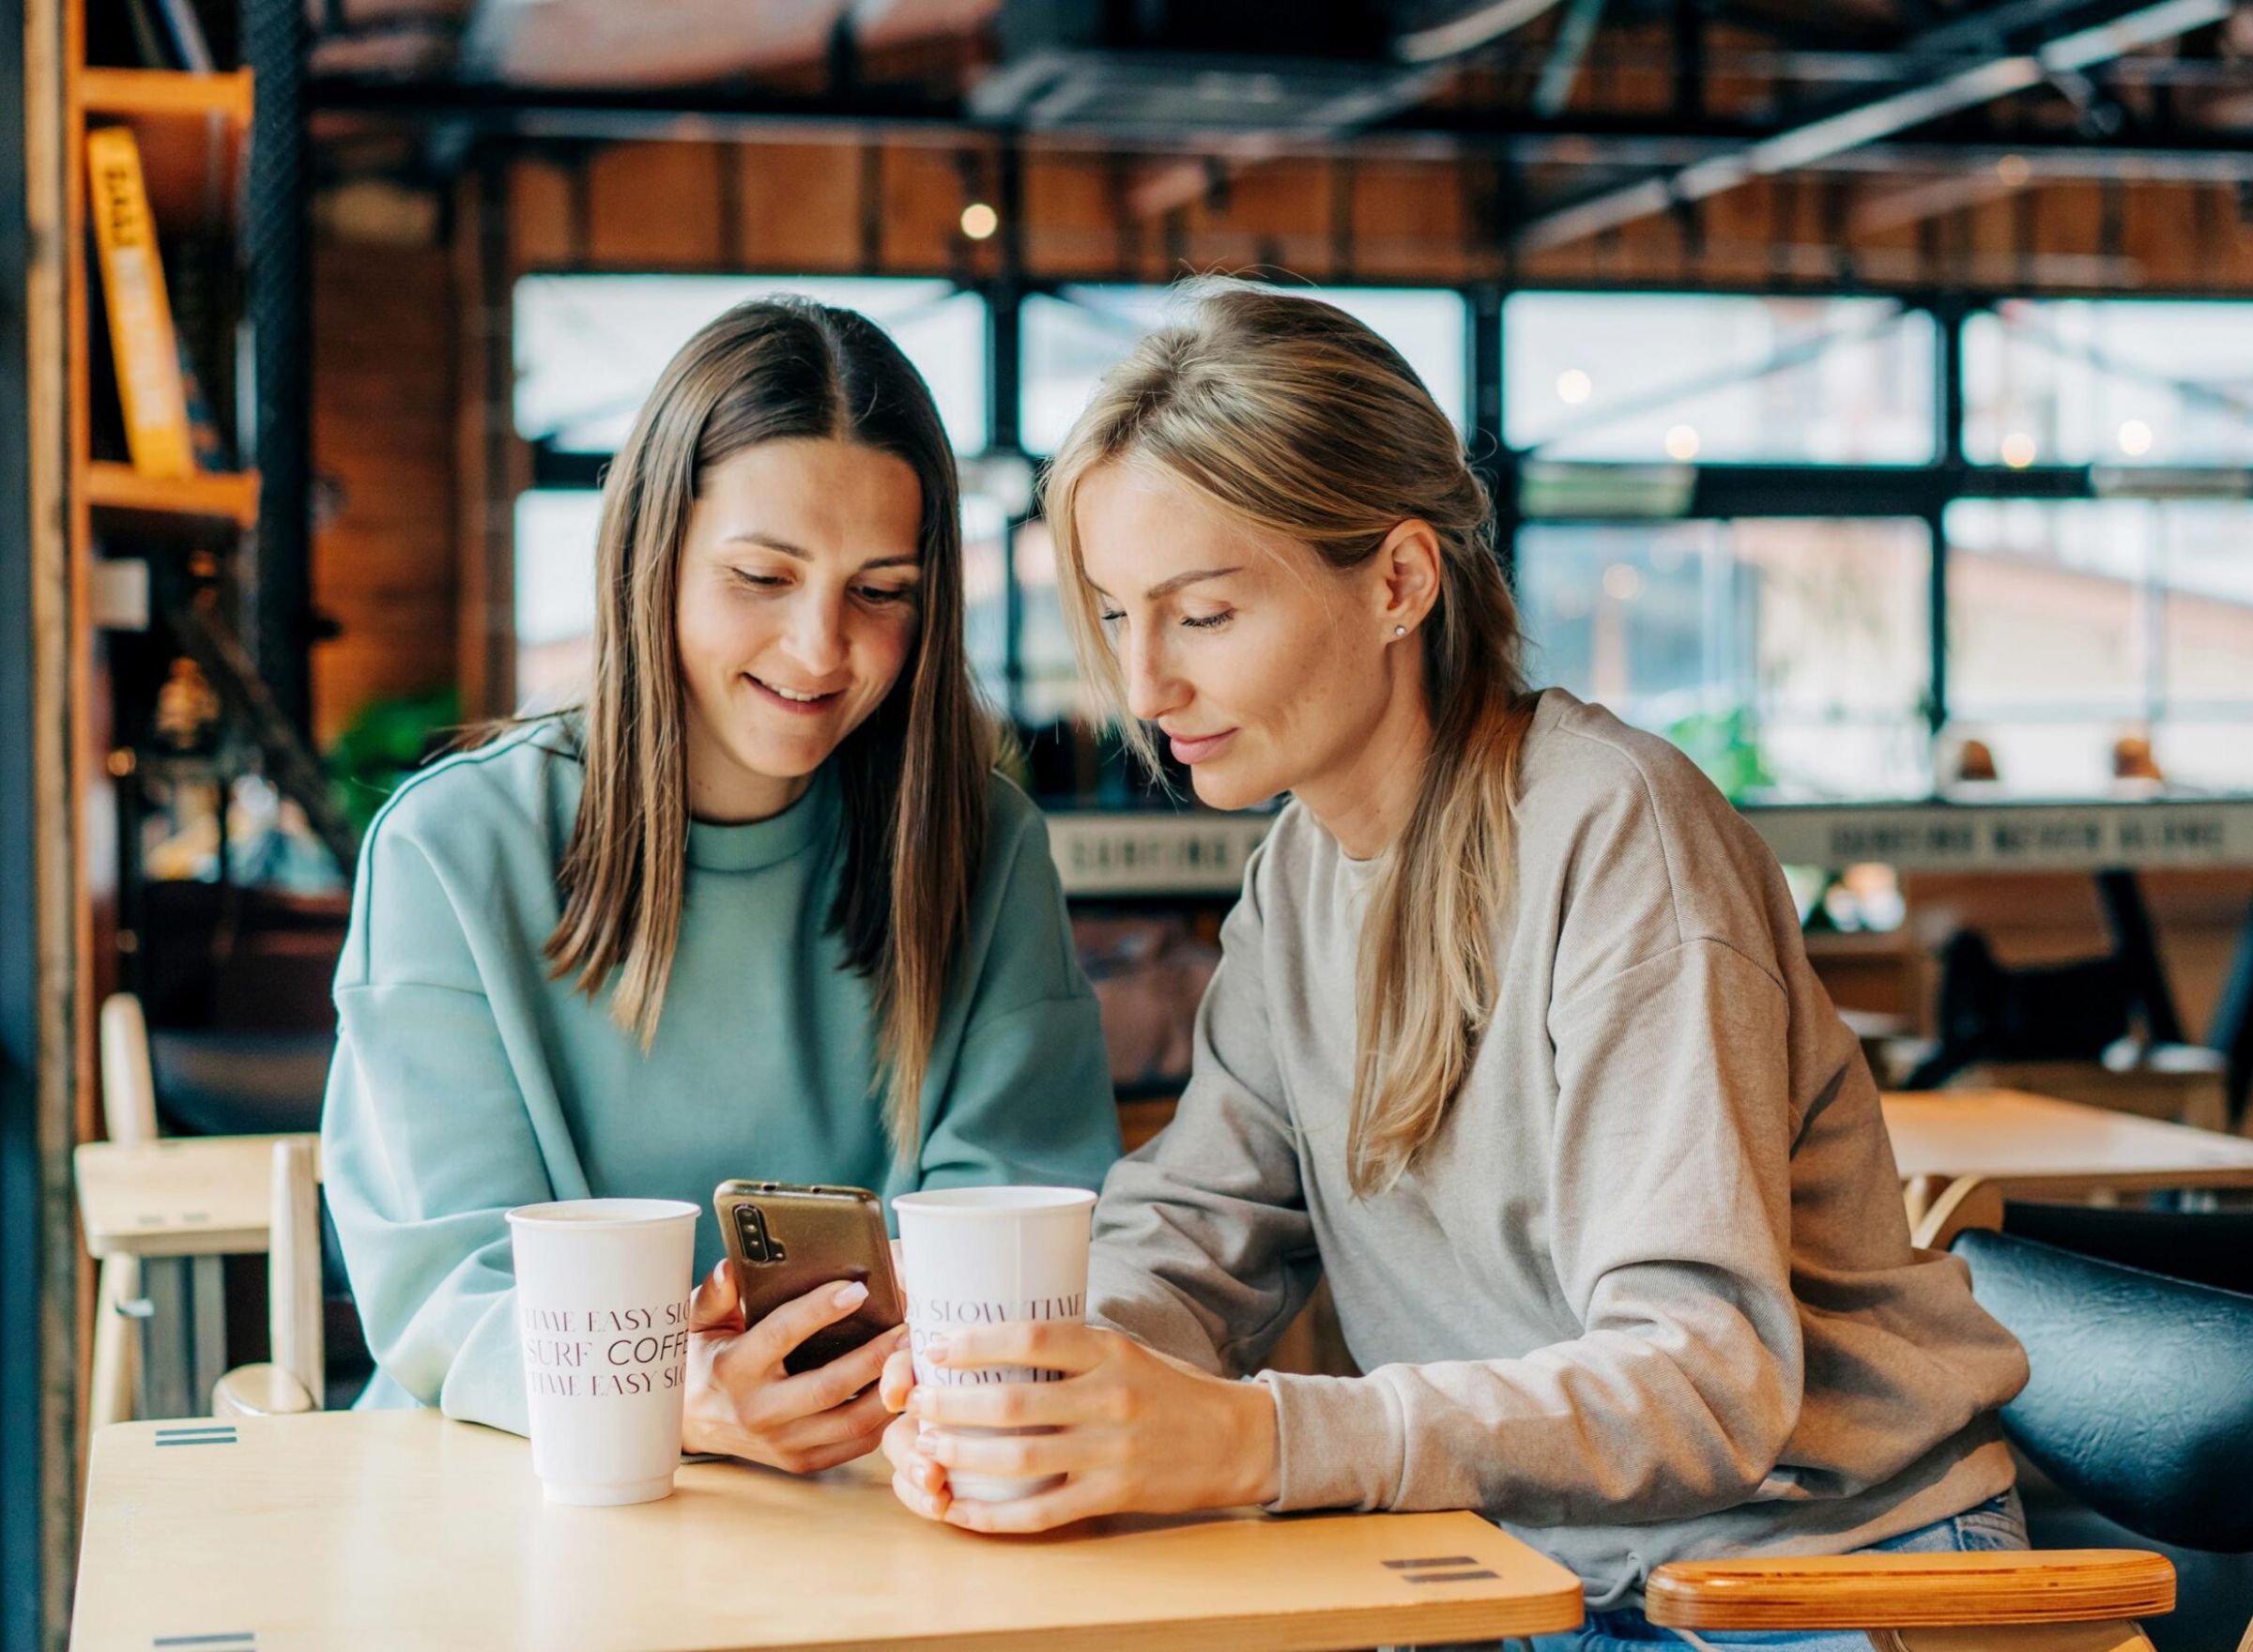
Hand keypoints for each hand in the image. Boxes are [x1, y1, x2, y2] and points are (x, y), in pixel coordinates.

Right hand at [681, 1258, 906, 1473]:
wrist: (691, 1421)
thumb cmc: (704, 1359)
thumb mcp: (698, 1322)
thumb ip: (716, 1294)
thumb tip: (731, 1266)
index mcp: (733, 1369)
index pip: (782, 1334)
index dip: (820, 1311)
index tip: (858, 1289)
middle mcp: (758, 1411)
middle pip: (828, 1385)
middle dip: (875, 1356)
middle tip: (908, 1327)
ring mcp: (781, 1443)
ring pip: (850, 1421)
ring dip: (889, 1390)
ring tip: (913, 1357)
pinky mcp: (800, 1461)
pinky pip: (853, 1444)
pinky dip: (883, 1419)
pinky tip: (901, 1389)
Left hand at [876, 1322, 1279, 1532]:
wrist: (1235, 1438)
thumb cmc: (1168, 1389)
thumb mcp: (1124, 1351)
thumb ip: (1069, 1349)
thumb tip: (992, 1339)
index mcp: (1109, 1351)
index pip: (1032, 1338)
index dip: (976, 1342)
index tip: (935, 1345)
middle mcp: (1109, 1398)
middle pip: (1014, 1403)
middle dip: (953, 1404)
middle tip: (918, 1400)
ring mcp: (1112, 1451)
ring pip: (1021, 1459)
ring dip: (964, 1454)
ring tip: (928, 1445)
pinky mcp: (1115, 1495)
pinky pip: (1044, 1511)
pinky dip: (995, 1514)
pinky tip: (962, 1508)